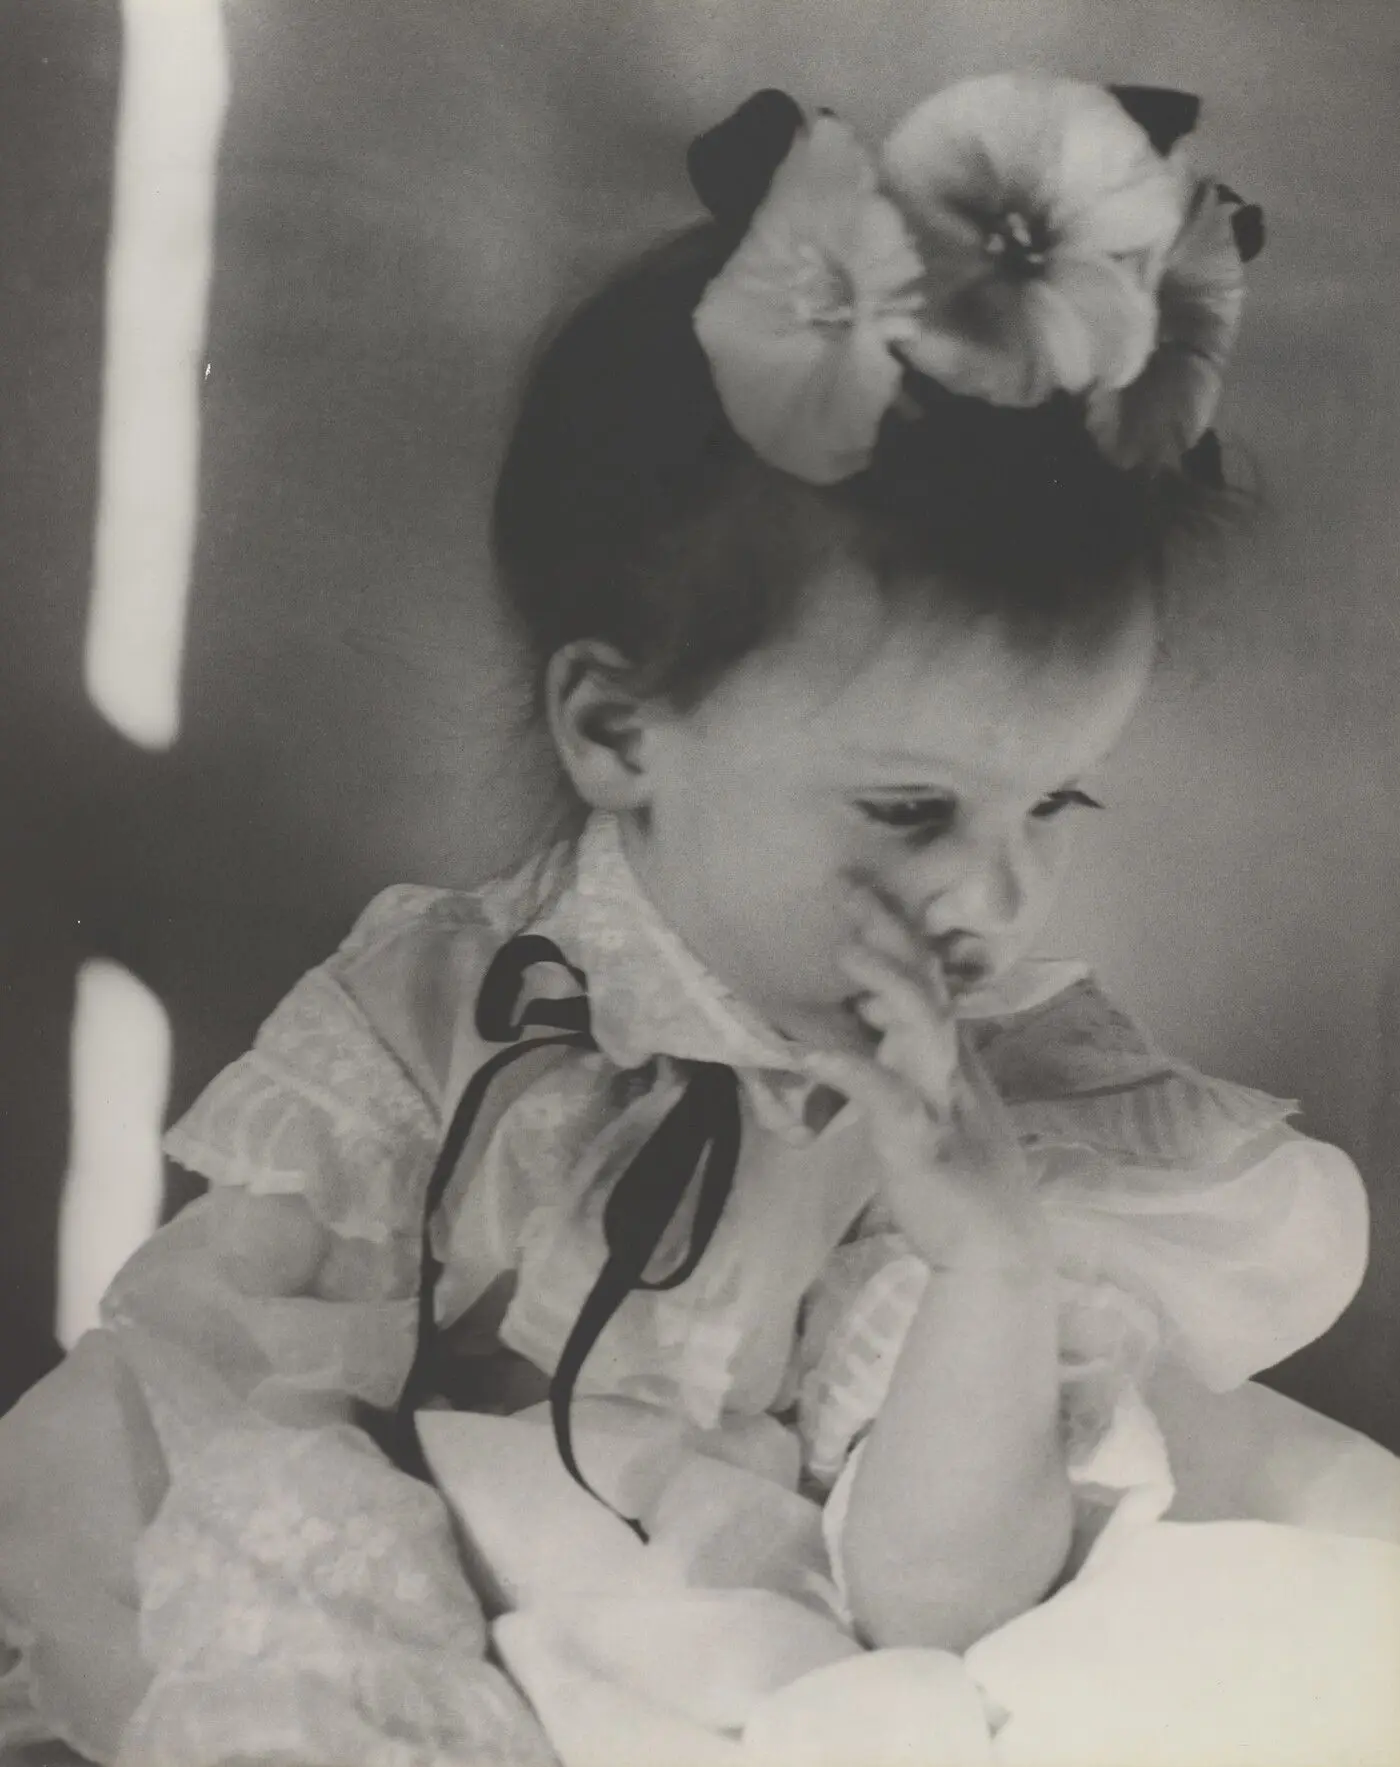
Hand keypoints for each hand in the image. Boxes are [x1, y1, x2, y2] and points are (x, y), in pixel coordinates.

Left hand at [806, 881, 1045, 1270]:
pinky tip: (812, 1051)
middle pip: (928, 985)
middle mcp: (950, 1066)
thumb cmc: (960, 1175)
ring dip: (887, 984)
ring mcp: (940, 1100)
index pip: (928, 980)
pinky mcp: (921, 1141)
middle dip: (891, 934)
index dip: (898, 933)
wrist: (996, 1248)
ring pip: (924, 1027)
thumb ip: (906, 1054)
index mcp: (950, 1055)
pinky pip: (887, 1098)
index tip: (860, 891)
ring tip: (845, 950)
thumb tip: (871, 1011)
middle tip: (848, 888)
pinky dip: (851, 1070)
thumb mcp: (933, 1100)